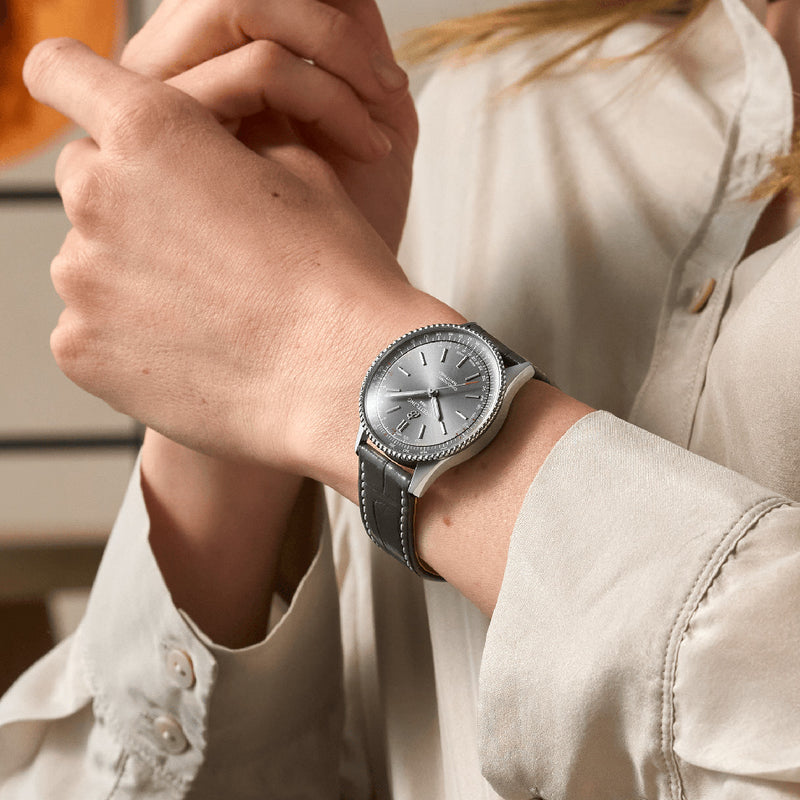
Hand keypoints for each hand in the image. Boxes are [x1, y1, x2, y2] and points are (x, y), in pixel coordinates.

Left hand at [24, 39, 451, 490]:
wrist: (345, 377)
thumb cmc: (336, 276)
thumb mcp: (301, 176)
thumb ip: (228, 145)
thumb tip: (203, 153)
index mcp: (151, 130)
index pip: (62, 70)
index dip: (82, 87)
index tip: (107, 118)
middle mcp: (98, 196)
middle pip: (86, 177)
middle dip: (130, 196)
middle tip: (199, 240)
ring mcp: (83, 281)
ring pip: (91, 259)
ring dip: (134, 272)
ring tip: (210, 309)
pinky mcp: (80, 350)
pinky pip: (92, 327)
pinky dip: (130, 335)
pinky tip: (194, 351)